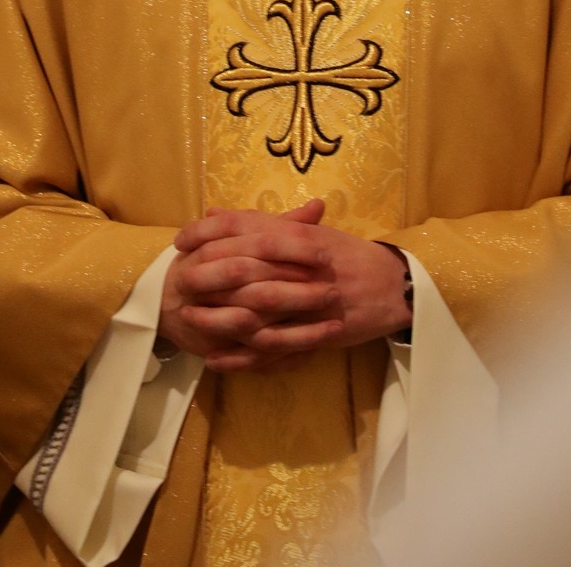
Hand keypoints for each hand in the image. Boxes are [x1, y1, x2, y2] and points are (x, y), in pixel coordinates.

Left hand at [158, 200, 411, 372]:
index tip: (181, 240)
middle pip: (246, 269)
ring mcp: (310, 302)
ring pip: (257, 311)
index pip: (246, 227)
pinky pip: (274, 348)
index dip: (209, 232)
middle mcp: (303, 265)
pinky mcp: (317, 334)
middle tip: (177, 282)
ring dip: (219, 316)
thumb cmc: (347, 255)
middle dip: (208, 276)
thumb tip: (214, 212)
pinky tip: (216, 357)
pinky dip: (242, 354)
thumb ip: (262, 224)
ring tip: (188, 320)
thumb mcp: (308, 231)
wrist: (393, 284)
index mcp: (300, 235)